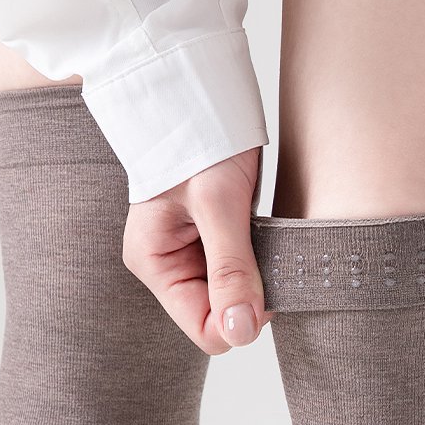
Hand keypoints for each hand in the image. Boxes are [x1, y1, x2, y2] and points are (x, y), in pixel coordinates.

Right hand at [122, 146, 273, 354]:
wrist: (201, 91)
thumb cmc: (197, 134)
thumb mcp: (217, 204)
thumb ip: (230, 270)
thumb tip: (240, 333)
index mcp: (156, 263)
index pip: (205, 330)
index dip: (242, 319)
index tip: (268, 287)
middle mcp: (171, 266)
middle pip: (223, 315)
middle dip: (251, 296)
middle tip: (269, 253)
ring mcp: (193, 255)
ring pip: (237, 296)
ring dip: (258, 277)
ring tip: (264, 237)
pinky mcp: (215, 242)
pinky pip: (244, 271)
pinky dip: (261, 261)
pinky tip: (265, 236)